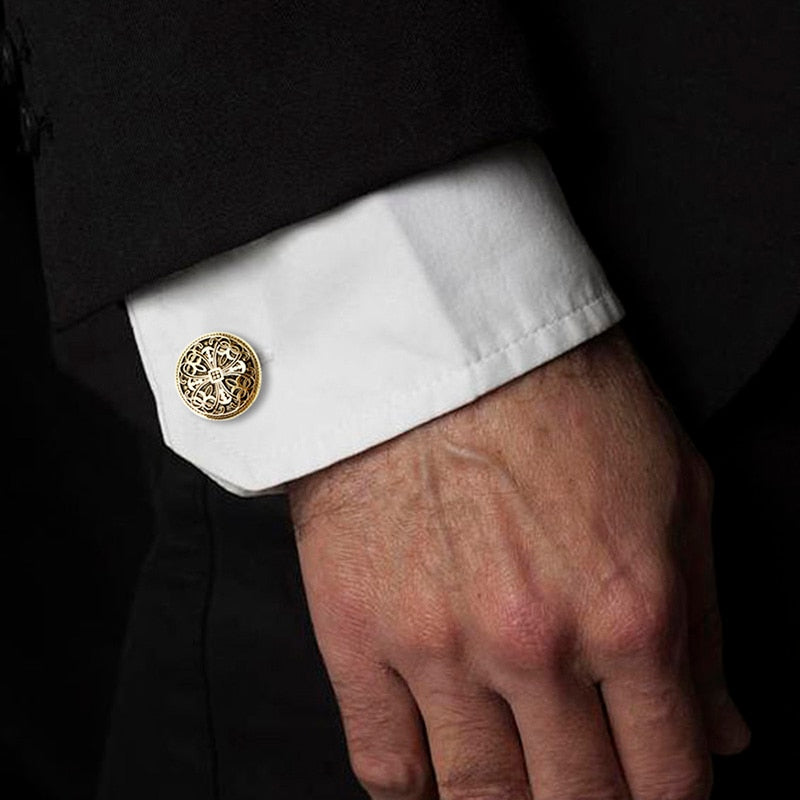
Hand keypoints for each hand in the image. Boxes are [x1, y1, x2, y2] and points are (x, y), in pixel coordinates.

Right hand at [287, 326, 748, 799]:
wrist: (436, 335)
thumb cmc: (557, 391)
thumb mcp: (674, 486)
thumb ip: (704, 621)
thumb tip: (725, 729)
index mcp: (629, 614)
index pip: (668, 777)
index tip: (650, 790)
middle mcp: (536, 647)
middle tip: (580, 784)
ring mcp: (437, 645)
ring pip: (479, 798)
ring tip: (513, 786)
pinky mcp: (356, 629)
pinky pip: (384, 762)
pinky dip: (413, 791)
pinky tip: (433, 777)